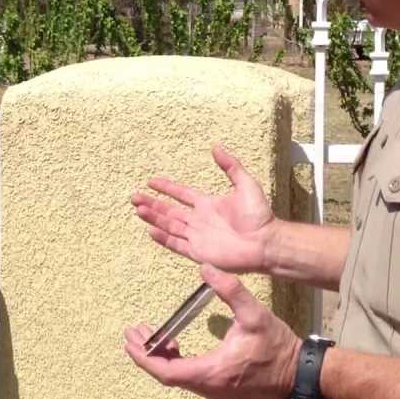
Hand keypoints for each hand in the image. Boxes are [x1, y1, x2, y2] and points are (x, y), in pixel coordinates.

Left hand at [123, 264, 300, 398]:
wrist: (299, 374)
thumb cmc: (277, 346)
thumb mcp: (254, 314)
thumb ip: (230, 289)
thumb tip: (205, 267)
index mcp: (211, 371)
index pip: (167, 372)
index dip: (145, 358)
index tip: (130, 341)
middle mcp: (209, 387)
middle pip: (167, 375)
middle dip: (147, 355)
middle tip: (133, 333)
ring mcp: (214, 391)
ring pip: (177, 378)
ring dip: (161, 358)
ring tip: (148, 336)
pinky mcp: (221, 389)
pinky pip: (189, 378)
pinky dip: (176, 362)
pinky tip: (175, 344)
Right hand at [131, 144, 274, 273]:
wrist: (265, 242)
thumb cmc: (259, 215)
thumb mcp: (245, 184)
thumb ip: (231, 166)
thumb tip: (217, 146)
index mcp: (207, 204)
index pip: (182, 194)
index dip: (167, 188)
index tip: (151, 181)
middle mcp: (199, 220)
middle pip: (169, 211)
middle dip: (152, 204)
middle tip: (134, 197)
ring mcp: (198, 237)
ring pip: (169, 225)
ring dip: (153, 218)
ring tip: (138, 210)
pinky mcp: (199, 252)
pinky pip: (177, 244)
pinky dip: (163, 238)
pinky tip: (150, 230)